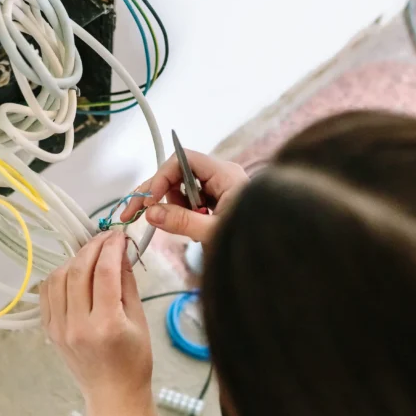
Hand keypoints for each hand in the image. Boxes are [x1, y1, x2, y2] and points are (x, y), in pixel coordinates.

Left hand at [40, 231, 152, 407]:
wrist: (113, 394)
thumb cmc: (134, 361)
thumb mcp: (140, 320)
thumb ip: (127, 283)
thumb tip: (121, 252)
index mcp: (106, 324)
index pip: (105, 272)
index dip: (112, 247)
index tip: (119, 236)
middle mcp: (78, 325)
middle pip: (79, 271)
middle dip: (93, 247)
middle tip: (106, 238)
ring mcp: (59, 328)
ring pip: (58, 278)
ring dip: (75, 259)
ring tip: (91, 254)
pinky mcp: (50, 330)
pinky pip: (47, 293)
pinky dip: (59, 276)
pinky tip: (73, 271)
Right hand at [121, 150, 246, 242]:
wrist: (280, 254)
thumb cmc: (258, 238)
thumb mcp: (214, 232)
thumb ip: (182, 222)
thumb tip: (152, 212)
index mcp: (225, 174)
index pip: (182, 160)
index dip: (160, 178)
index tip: (147, 200)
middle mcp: (222, 176)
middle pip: (178, 173)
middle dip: (157, 193)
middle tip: (135, 212)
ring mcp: (221, 188)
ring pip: (182, 189)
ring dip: (172, 206)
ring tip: (182, 226)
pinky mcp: (219, 202)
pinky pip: (192, 201)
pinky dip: (183, 213)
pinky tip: (190, 227)